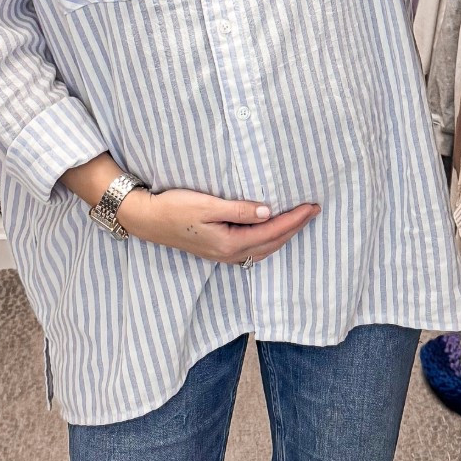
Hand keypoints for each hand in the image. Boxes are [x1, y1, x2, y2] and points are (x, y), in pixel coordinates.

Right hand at [119, 186, 319, 263]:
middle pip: (272, 243)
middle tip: (313, 211)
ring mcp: (223, 255)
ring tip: (300, 221)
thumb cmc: (174, 208)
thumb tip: (267, 211)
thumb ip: (238, 210)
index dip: (294, 219)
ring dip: (284, 236)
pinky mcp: (218, 251)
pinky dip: (269, 241)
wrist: (146, 219)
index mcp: (230, 243)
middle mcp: (230, 254)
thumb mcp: (207, 204)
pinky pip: (253, 250)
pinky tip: (273, 233)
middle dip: (295, 228)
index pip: (272, 231)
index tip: (312, 207)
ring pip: (264, 249)